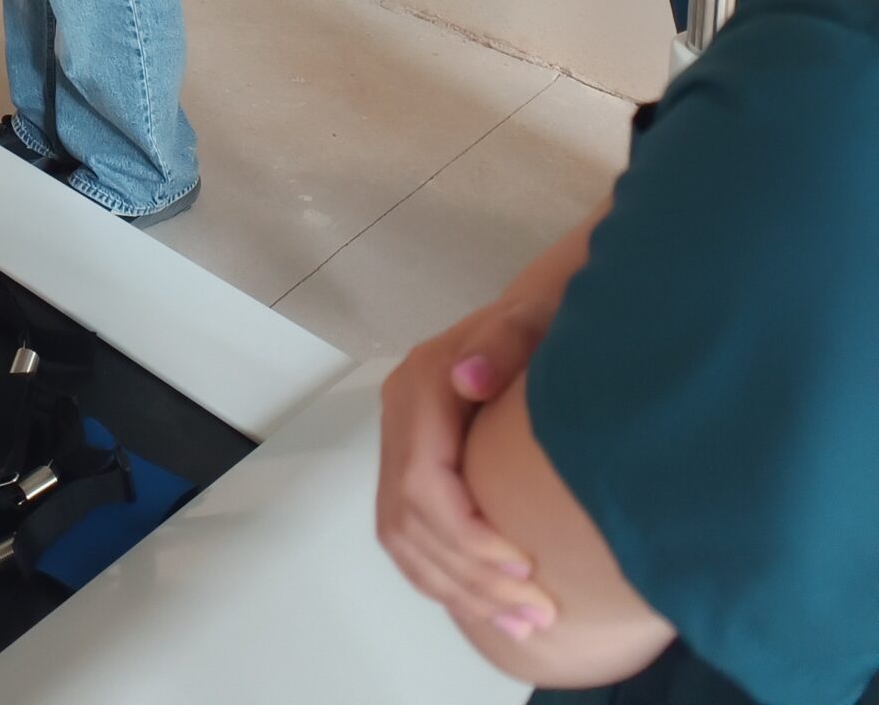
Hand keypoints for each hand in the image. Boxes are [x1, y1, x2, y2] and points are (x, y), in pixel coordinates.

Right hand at [377, 302, 558, 638]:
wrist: (531, 320)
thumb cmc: (540, 324)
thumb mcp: (533, 319)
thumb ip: (504, 340)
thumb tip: (469, 378)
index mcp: (421, 385)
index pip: (421, 481)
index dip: (466, 536)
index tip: (526, 565)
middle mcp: (400, 417)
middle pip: (408, 521)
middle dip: (469, 577)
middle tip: (537, 612)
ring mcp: (400, 444)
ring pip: (402, 539)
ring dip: (458, 590)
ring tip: (522, 622)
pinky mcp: (411, 468)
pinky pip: (409, 538)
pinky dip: (444, 580)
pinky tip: (491, 606)